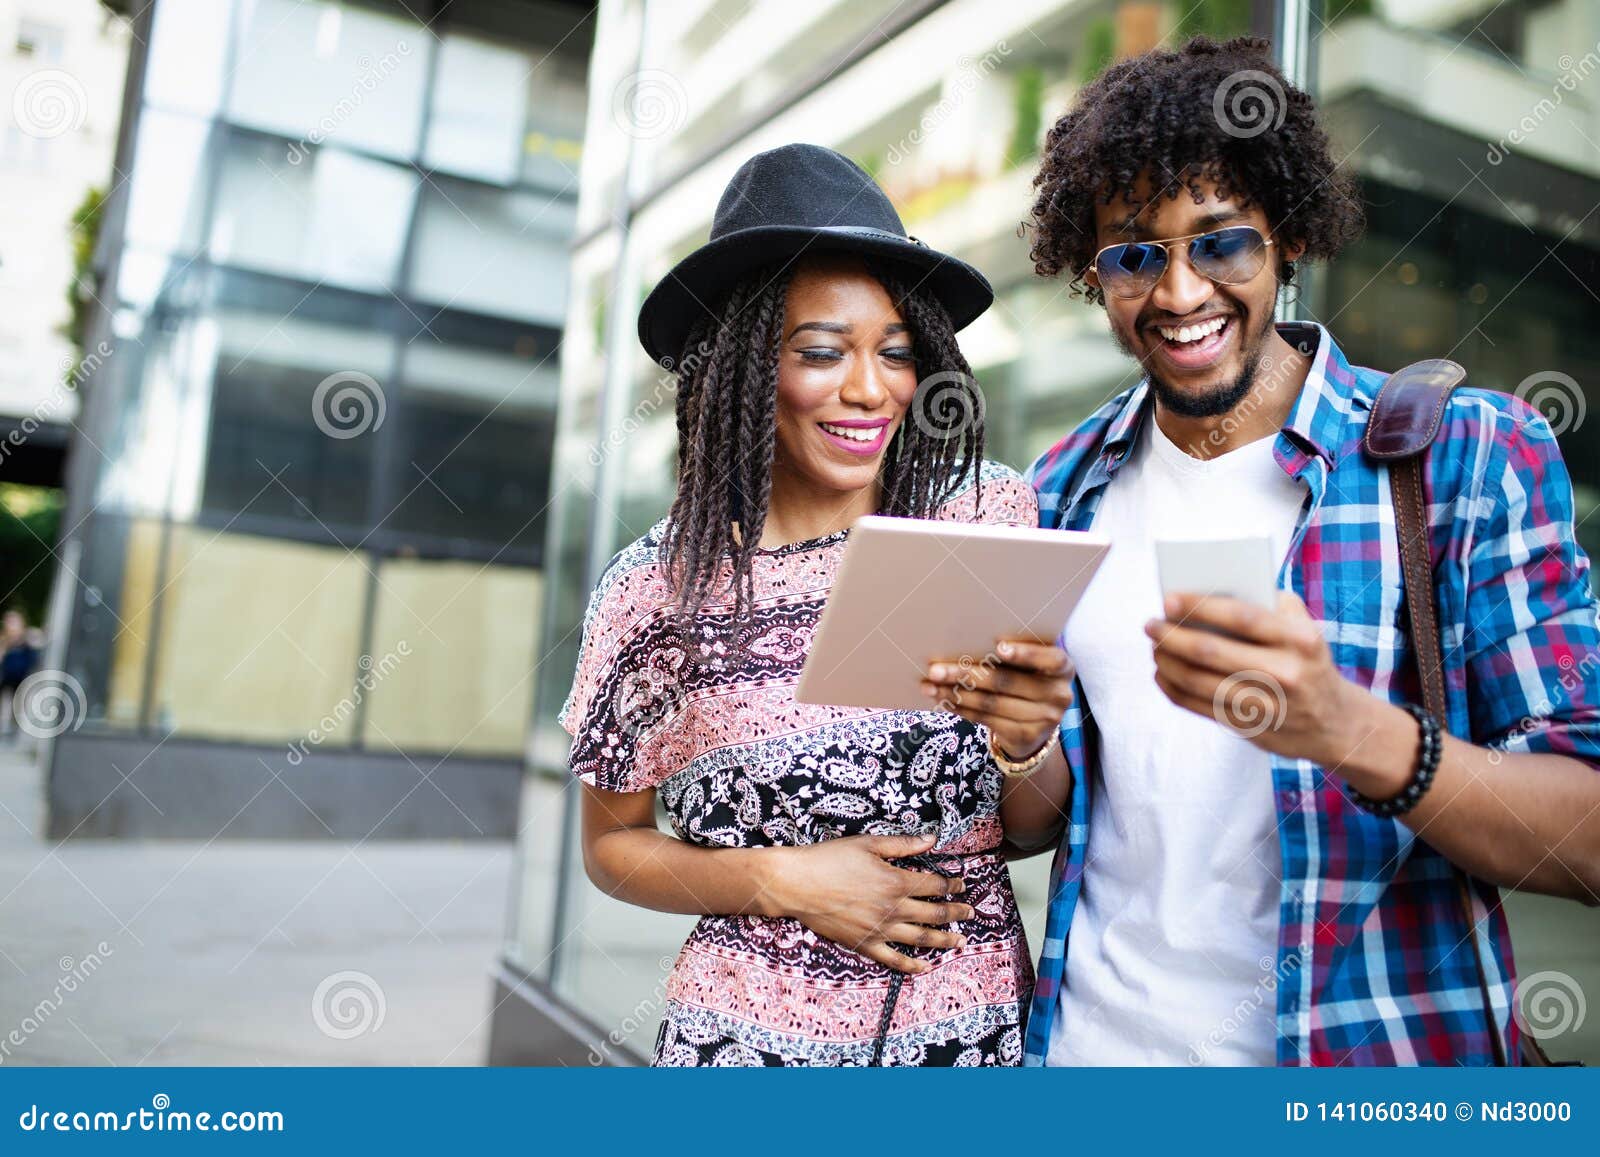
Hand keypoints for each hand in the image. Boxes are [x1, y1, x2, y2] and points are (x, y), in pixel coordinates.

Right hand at [763, 832, 972, 973]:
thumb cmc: (830, 859)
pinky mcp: (864, 944)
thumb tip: (931, 839)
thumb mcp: (868, 844)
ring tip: (959, 941)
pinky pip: (894, 960)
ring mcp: (880, 930)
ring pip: (921, 938)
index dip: (952, 884)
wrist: (798, 884)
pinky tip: (925, 967)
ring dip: (944, 939)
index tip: (961, 885)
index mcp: (896, 881)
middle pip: (935, 913)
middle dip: (956, 912)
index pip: (934, 884)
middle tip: (970, 913)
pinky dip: (912, 965)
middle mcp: (893, 908)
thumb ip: (903, 844)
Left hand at [920, 637, 1074, 758]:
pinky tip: (942, 699)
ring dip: (956, 693)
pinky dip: (961, 708)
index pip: (1051, 659)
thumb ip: (1013, 653)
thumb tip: (964, 637)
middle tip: (936, 668)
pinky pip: (986, 719)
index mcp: (1064, 668)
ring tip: (930, 684)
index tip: (999, 647)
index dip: (1026, 653)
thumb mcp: (1030, 666)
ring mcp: (1045, 719)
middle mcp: (1060, 694)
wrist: (1035, 728)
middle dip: (967, 674)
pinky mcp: (1026, 736)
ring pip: (992, 703)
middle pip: (1008, 682)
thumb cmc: (1026, 680)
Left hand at [1145, 590, 1377, 769]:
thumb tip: (1210, 592)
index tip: (1168, 598)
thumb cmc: (1309, 662)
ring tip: (1154, 647)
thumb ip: (1270, 606)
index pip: (1242, 617)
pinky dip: (1173, 688)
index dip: (1200, 606)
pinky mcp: (1250, 728)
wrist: (1337, 724)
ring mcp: (1267, 706)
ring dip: (1167, 662)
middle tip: (1150, 625)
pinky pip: (1199, 707)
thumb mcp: (1306, 629)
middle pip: (1211, 652)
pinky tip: (1162, 674)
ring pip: (1199, 682)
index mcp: (1301, 640)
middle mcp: (1286, 674)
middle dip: (1172, 636)